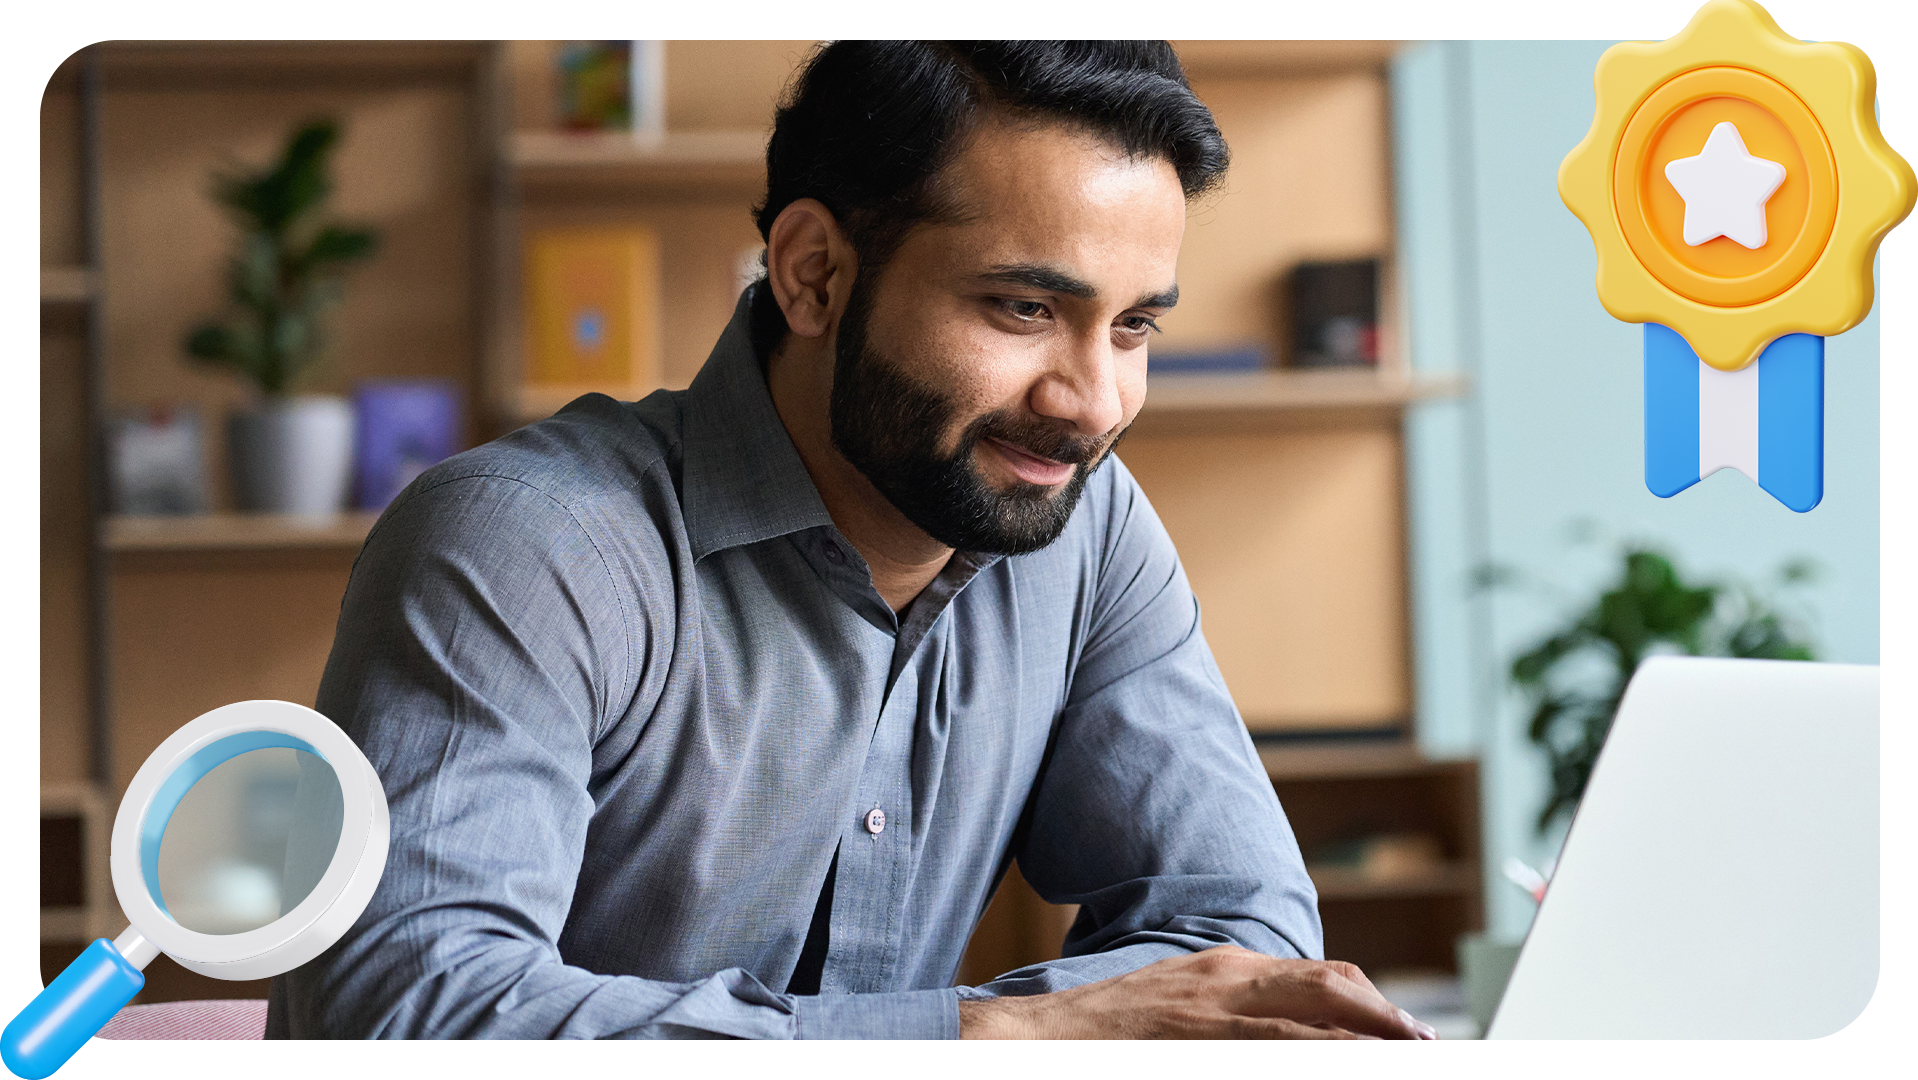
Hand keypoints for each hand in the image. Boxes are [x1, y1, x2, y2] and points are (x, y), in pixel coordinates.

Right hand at [958, 945, 1437, 1038]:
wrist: (1029, 1037)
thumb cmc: (1105, 1032)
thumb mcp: (1177, 1007)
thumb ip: (1231, 1012)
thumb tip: (1291, 1032)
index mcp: (1225, 968)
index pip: (1321, 979)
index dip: (1373, 1005)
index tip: (1409, 1032)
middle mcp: (1224, 978)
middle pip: (1331, 988)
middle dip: (1386, 1019)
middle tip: (1428, 1046)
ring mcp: (1208, 1010)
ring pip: (1311, 1022)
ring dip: (1365, 1040)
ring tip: (1408, 1056)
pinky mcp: (1191, 1038)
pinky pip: (1271, 1050)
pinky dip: (1317, 1058)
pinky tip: (1344, 1066)